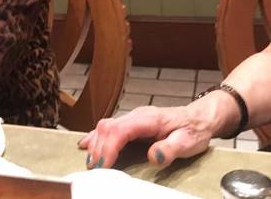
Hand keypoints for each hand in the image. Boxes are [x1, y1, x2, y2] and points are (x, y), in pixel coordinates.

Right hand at [78, 104, 215, 168]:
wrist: (198, 118)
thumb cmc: (193, 131)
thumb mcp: (187, 143)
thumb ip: (170, 149)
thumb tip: (153, 155)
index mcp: (147, 119)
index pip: (120, 130)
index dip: (109, 147)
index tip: (103, 165)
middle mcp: (136, 115)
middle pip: (108, 127)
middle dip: (98, 148)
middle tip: (94, 169)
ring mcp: (132, 117)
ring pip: (106, 125)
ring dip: (95, 143)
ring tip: (90, 162)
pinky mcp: (131, 122)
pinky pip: (109, 126)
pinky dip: (96, 136)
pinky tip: (86, 144)